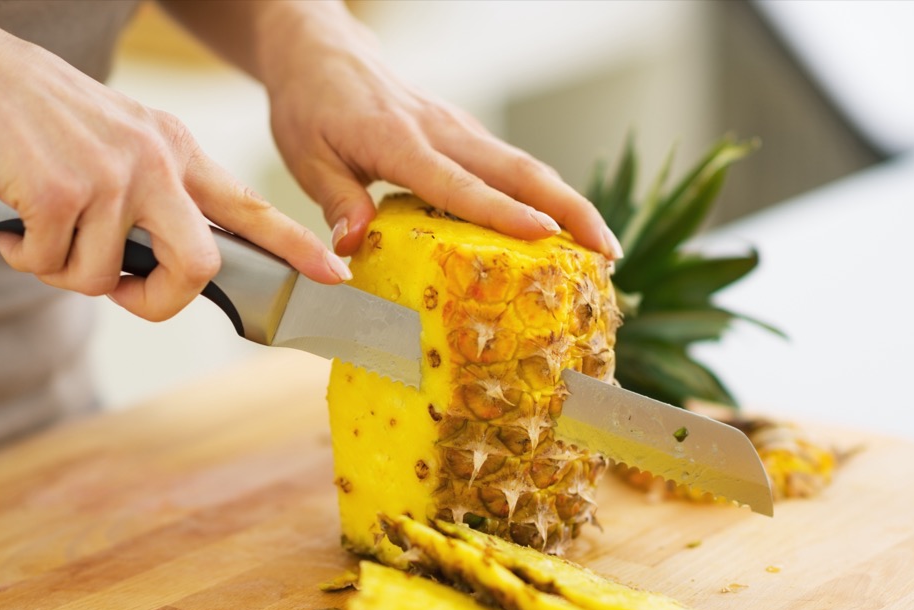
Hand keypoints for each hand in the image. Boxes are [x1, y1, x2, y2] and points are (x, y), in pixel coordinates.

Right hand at [0, 12, 348, 320]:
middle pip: (198, 265)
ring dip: (63, 270)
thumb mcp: (118, 142)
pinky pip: (51, 265)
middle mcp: (155, 161)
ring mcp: (112, 175)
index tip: (333, 274)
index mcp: (175, 150)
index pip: (249, 206)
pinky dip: (22, 256)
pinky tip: (10, 218)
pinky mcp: (61, 191)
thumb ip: (152, 199)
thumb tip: (155, 275)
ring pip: (105, 278)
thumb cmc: (39, 121)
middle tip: (121, 293)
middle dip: (158, 301)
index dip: (294, 246)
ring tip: (37, 228)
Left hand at [258, 6, 622, 259]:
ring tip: (603, 247)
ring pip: (526, 166)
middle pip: (519, 171)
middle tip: (606, 251)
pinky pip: (511, 166)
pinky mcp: (464, 134)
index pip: (458, 183)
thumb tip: (352, 248)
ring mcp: (459, 130)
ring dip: (569, 204)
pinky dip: (545, 195)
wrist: (322, 54)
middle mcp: (441, 131)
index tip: (545, 235)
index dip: (502, 211)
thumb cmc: (311, 108)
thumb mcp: (307, 157)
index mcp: (399, 141)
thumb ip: (336, 201)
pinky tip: (563, 227)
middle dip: (569, 210)